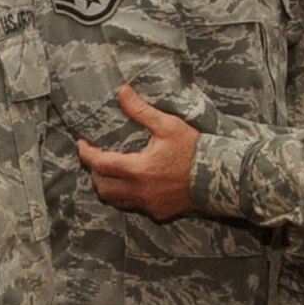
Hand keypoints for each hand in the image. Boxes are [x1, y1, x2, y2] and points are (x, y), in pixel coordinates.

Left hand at [77, 85, 199, 220]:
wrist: (221, 176)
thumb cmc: (195, 149)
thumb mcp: (168, 125)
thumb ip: (141, 110)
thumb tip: (122, 92)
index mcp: (137, 170)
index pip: (99, 164)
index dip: (86, 153)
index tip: (81, 143)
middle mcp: (139, 191)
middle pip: (102, 186)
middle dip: (95, 171)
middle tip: (96, 156)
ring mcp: (149, 205)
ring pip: (116, 200)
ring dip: (108, 186)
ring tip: (111, 170)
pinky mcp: (159, 213)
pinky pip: (134, 206)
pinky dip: (127, 195)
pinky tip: (134, 183)